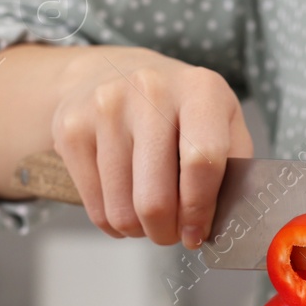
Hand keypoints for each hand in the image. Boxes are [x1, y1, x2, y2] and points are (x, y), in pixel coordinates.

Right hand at [50, 46, 252, 247]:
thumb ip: (233, 171)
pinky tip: (122, 204)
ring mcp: (106, 107)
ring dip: (139, 229)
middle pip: (155, 198)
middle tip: (172, 232)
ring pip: (121, 211)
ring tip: (148, 216)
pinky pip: (94, 207)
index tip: (197, 233)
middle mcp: (151, 90)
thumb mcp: (223, 124)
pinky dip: (111, 221)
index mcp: (200, 89)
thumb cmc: (180, 111)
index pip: (202, 162)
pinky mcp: (72, 128)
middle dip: (166, 232)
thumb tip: (223, 226)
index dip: (200, 210)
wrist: (115, 72)